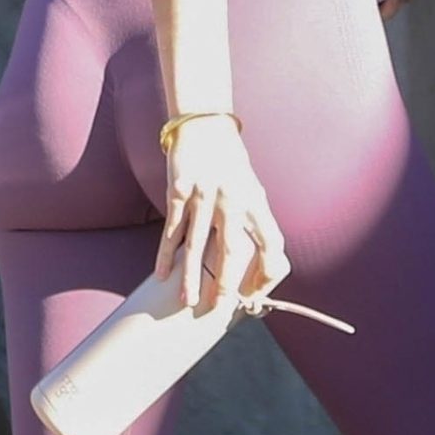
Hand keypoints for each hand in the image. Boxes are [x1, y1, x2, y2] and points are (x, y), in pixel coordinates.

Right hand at [156, 115, 290, 312]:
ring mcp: (205, 194)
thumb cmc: (232, 165)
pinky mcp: (179, 190)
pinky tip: (162, 273)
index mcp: (256, 201)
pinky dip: (166, 253)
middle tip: (218, 308)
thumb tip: (259, 264)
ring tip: (187, 301)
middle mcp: (233, 198)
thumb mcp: (251, 190)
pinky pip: (172, 229)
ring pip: (196, 244)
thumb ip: (254, 222)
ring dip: (191, 276)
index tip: (255, 293)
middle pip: (231, 249)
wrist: (205, 127)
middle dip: (225, 283)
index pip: (272, 243)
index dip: (267, 272)